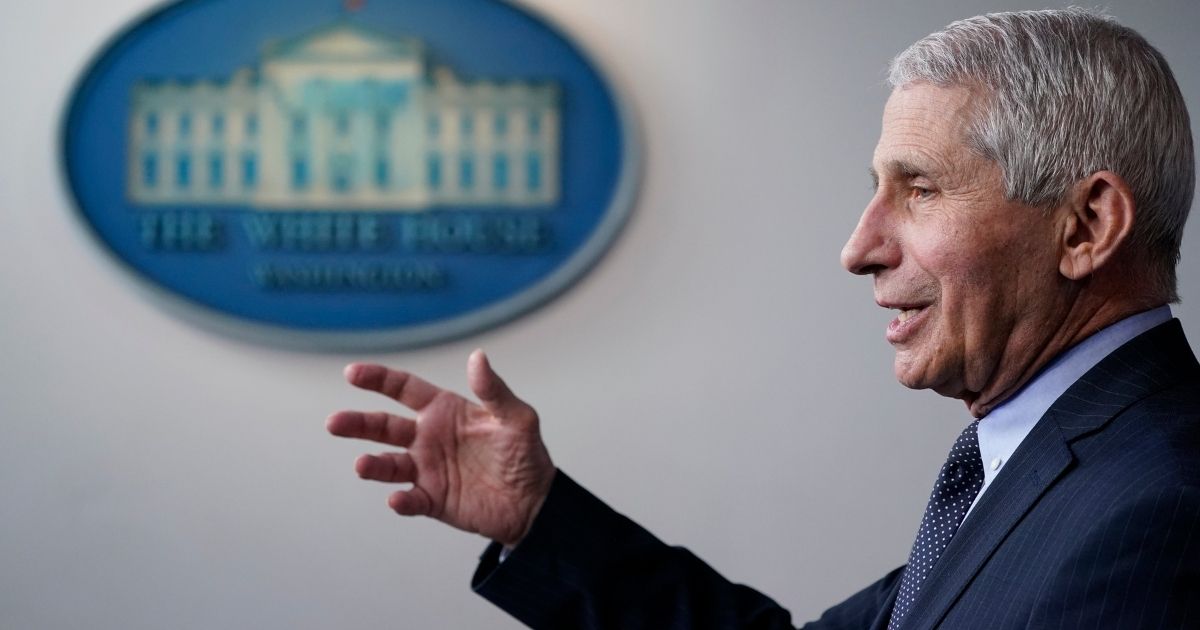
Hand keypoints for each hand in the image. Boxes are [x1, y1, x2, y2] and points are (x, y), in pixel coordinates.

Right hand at [327, 349, 554, 546]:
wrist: (534, 502)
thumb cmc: (525, 454)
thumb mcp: (517, 418)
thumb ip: (494, 391)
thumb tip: (477, 356)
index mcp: (444, 411)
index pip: (403, 389)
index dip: (378, 379)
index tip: (352, 373)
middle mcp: (428, 438)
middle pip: (383, 426)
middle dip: (358, 423)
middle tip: (335, 423)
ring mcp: (427, 470)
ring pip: (388, 464)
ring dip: (373, 465)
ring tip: (362, 465)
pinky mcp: (432, 500)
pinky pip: (410, 500)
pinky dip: (401, 501)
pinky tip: (397, 499)